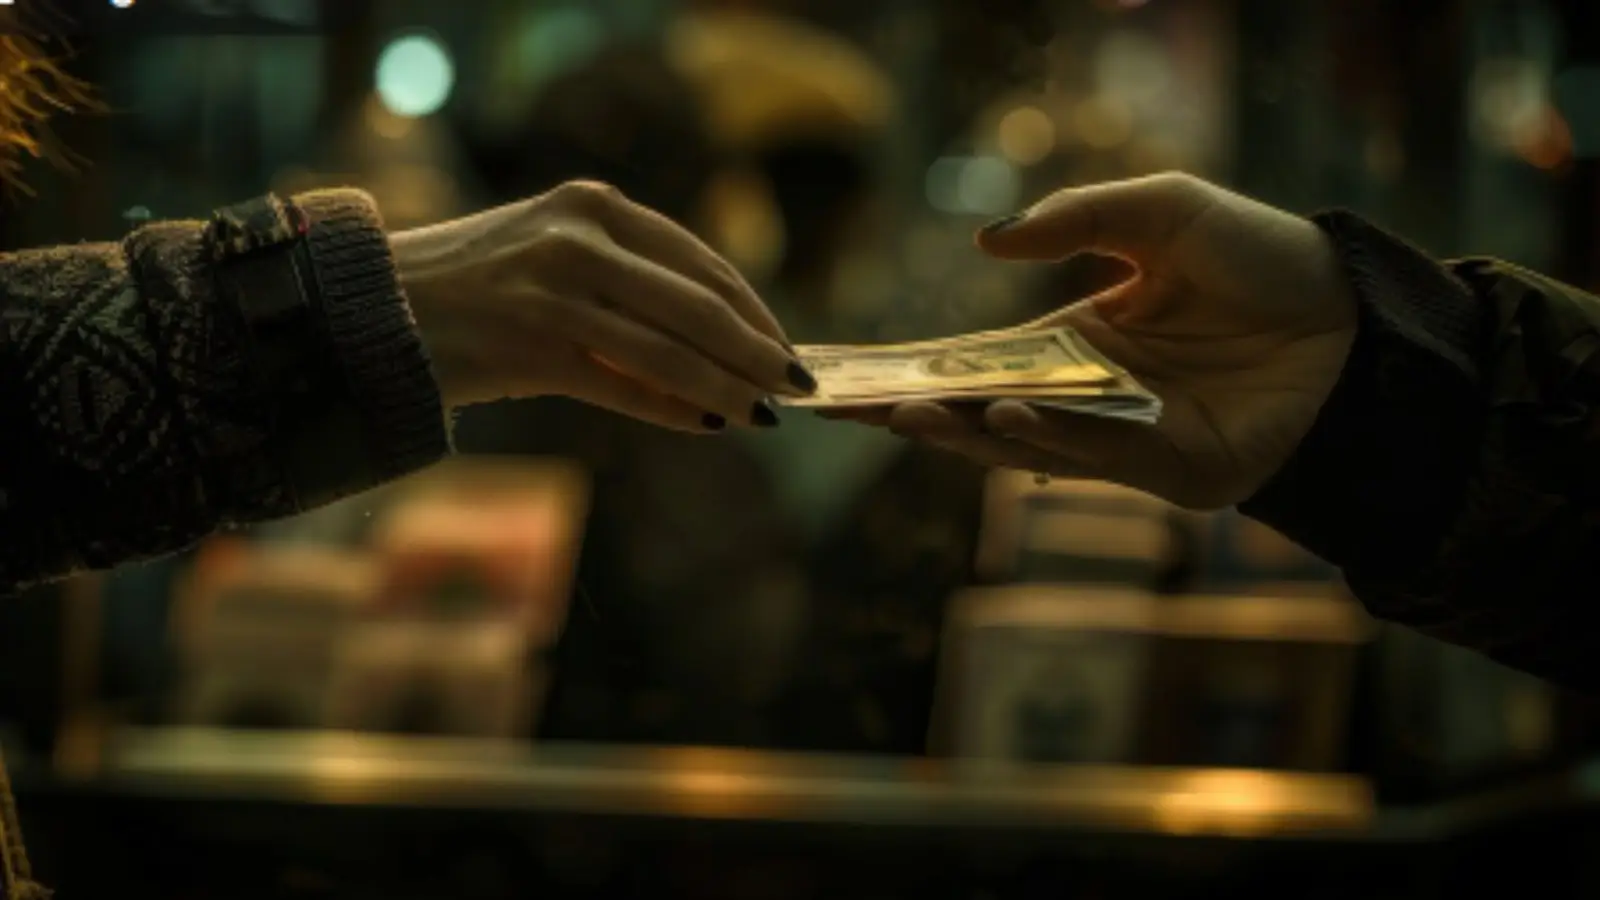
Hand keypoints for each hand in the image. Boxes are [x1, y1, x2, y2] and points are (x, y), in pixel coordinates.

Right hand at [390, 180, 816, 431]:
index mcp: (592, 205)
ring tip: (760, 414)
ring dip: (724, 388)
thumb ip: (628, 276)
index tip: (785, 343)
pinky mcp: (531, 347)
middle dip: (754, 352)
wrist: (373, 308)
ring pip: (667, 351)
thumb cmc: (476, 285)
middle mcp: (578, 239)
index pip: (700, 260)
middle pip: (696, 306)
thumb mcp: (554, 250)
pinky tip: (707, 426)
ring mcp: (553, 293)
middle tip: (794, 385)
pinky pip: (623, 387)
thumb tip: (719, 335)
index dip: (752, 308)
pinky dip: (673, 410)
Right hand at [829, 173, 1357, 507]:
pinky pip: (1102, 457)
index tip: (854, 375)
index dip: (917, 369)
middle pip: (983, 414)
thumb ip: (1077, 220)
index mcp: (1076, 343)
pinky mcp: (1173, 470)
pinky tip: (1009, 418)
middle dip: (915, 413)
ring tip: (909, 413)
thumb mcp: (1161, 211)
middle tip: (847, 408)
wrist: (1355, 313)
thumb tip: (987, 242)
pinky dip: (1053, 441)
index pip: (977, 363)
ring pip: (1028, 447)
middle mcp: (1088, 399)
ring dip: (966, 435)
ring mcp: (1125, 440)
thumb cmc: (1261, 259)